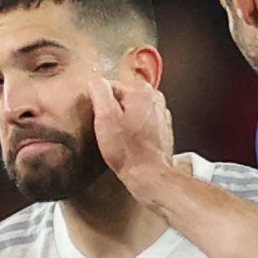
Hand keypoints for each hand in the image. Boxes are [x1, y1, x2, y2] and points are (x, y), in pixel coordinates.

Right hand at [89, 71, 176, 200]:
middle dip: (112, 112)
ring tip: (118, 139)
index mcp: (141, 90)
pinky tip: (129, 144)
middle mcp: (155, 98)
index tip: (98, 120)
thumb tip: (95, 82)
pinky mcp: (162, 129)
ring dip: (123, 122)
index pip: (109, 87)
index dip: (99, 104)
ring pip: (132, 110)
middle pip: (122, 98)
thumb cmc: (128, 152)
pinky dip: (134, 131)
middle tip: (108, 131)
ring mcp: (161, 113)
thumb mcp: (105, 118)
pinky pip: (141, 123)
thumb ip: (99, 92)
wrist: (149, 176)